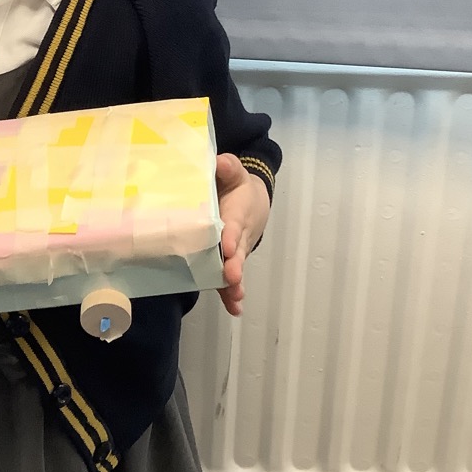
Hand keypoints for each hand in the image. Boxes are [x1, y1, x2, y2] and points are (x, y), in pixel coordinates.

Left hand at [215, 154, 269, 316]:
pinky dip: (232, 293)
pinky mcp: (230, 260)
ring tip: (234, 297)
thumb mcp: (233, 172)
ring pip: (235, 268)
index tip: (226, 246)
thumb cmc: (236, 186)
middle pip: (237, 252)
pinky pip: (231, 278)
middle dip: (234, 265)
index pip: (234, 224)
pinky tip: (234, 309)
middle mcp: (239, 235)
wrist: (253, 201)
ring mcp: (236, 250)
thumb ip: (228, 167)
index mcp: (237, 212)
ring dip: (234, 283)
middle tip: (231, 276)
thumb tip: (219, 162)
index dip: (231, 235)